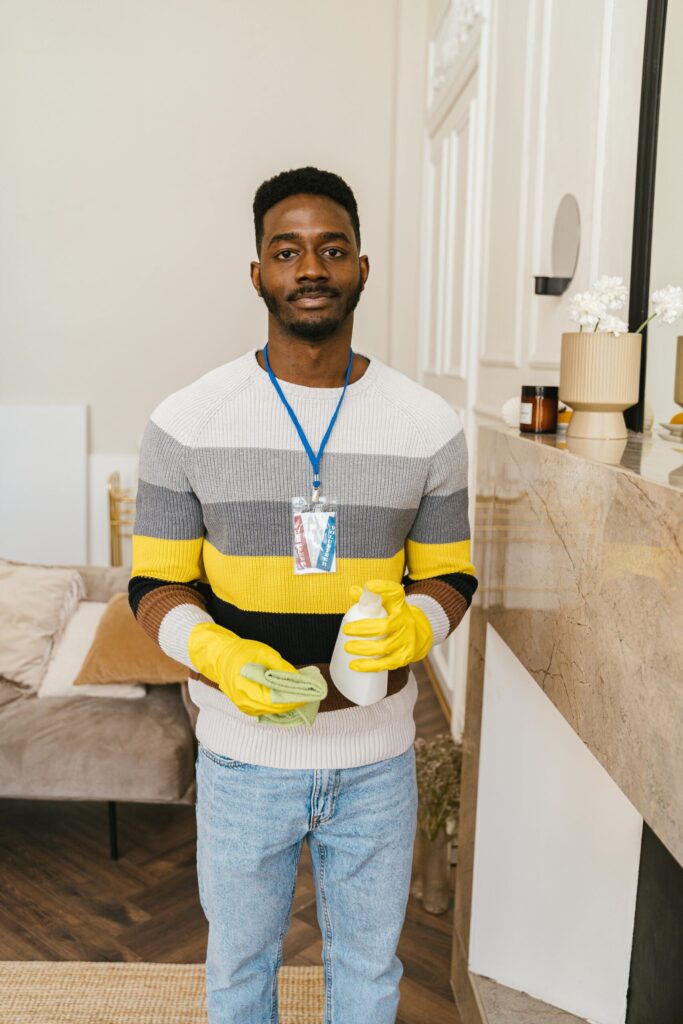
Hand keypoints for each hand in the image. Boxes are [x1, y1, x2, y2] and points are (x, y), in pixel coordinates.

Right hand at [187, 623, 307, 716]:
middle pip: (277, 708)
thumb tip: (298, 678)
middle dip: (295, 701)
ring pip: (273, 711)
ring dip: (289, 704)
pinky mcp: (248, 707)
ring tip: (304, 695)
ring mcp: (246, 707)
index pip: (277, 700)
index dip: (295, 698)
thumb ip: (280, 667)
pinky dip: (280, 705)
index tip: (310, 693)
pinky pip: (268, 710)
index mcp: (247, 689)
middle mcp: (246, 703)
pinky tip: (290, 698)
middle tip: (312, 694)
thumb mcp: (263, 653)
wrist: (220, 656)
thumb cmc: (240, 652)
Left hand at [342, 579, 432, 671]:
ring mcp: (407, 641)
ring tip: (347, 647)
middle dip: (363, 629)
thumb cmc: (395, 616)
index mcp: (400, 605)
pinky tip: (355, 665)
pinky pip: (386, 663)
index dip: (383, 588)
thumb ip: (370, 597)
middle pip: (384, 626)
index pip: (395, 593)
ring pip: (384, 647)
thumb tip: (353, 590)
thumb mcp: (387, 603)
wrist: (419, 634)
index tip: (370, 586)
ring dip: (363, 649)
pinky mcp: (405, 657)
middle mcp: (406, 622)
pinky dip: (369, 666)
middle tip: (346, 630)